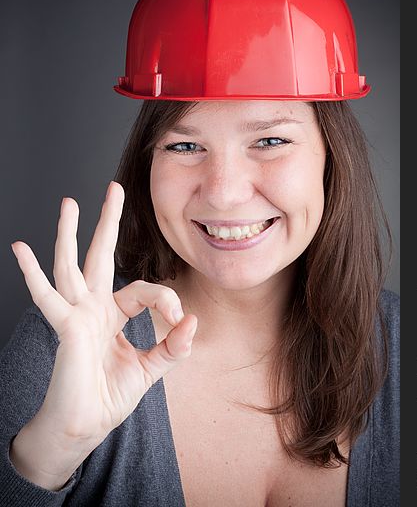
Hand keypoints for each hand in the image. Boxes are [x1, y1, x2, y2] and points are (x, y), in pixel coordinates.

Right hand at [11, 181, 196, 448]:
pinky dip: (32, 273)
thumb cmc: (111, 396)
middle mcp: (93, 308)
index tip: (180, 321)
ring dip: (69, 233)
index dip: (166, 300)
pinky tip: (21, 249)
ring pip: (71, 265)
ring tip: (68, 203)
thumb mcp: (151, 369)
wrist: (85, 426)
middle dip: (107, 222)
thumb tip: (194, 322)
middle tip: (113, 189)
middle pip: (101, 256)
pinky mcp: (66, 327)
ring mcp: (77, 315)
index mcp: (113, 314)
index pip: (143, 290)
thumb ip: (172, 347)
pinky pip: (47, 297)